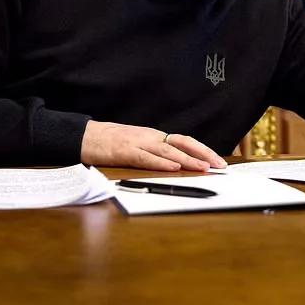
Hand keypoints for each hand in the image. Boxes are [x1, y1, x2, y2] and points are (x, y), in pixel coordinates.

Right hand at [80, 120, 227, 171]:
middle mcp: (150, 137)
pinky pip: (146, 157)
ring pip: (167, 151)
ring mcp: (137, 143)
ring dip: (187, 160)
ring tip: (203, 167)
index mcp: (154, 136)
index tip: (218, 160)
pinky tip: (173, 168)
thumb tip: (177, 166)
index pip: (184, 141)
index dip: (203, 150)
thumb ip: (155, 153)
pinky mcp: (124, 152)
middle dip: (203, 153)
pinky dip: (161, 163)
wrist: (85, 136)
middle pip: (182, 142)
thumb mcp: (137, 146)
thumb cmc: (111, 143)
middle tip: (219, 165)